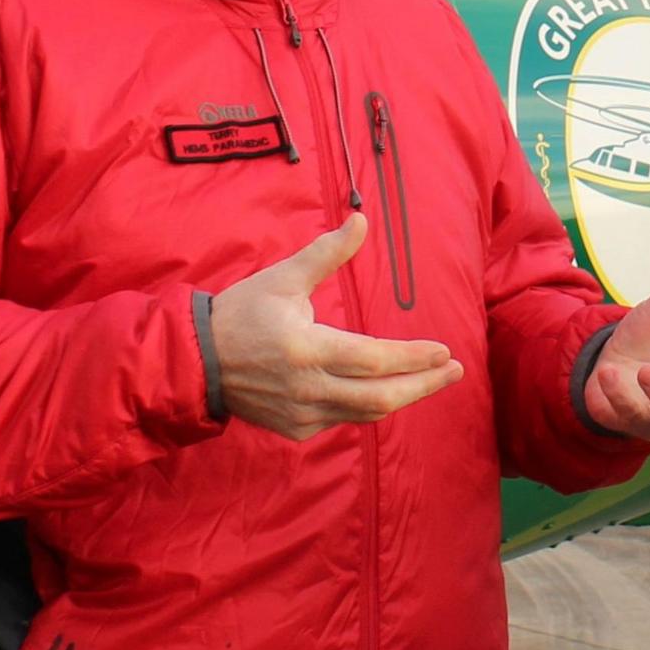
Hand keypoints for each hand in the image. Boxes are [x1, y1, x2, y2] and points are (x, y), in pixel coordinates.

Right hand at [207, 215, 461, 442]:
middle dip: (424, 385)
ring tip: (431, 380)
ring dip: (402, 397)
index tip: (445, 351)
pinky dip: (368, 406)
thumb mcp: (283, 278)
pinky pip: (343, 420)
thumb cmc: (241, 313)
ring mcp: (301, 414)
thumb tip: (361, 220)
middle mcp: (307, 388)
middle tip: (454, 371)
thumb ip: (326, 253)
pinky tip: (385, 390)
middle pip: (380, 397)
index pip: (374, 359)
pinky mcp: (295, 429)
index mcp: (306, 349)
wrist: (195, 362)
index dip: (414, 358)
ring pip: (365, 413)